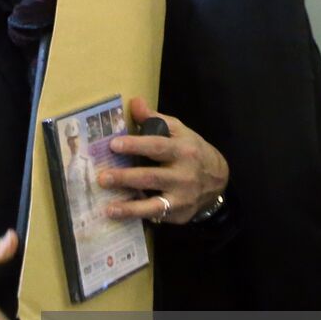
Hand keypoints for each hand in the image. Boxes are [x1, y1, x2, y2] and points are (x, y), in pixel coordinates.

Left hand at [96, 97, 228, 224]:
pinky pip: (156, 216)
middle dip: (126, 178)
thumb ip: (154, 119)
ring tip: (109, 208)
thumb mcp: (178, 131)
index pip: (157, 146)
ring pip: (155, 204)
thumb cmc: (190, 150)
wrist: (217, 179)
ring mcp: (182, 197)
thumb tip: (134, 103)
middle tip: (102, 178)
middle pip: (152, 177)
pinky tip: (120, 216)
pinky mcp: (179, 214)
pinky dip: (138, 216)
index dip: (135, 145)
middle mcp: (184, 175)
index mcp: (182, 150)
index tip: (113, 145)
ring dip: (130, 207)